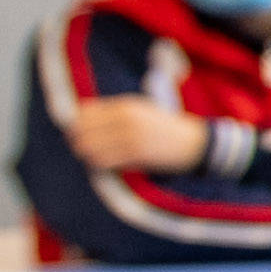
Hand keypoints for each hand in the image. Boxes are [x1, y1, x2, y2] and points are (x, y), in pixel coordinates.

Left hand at [66, 95, 209, 174]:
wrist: (194, 143)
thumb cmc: (163, 129)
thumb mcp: (140, 111)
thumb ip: (112, 112)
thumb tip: (78, 114)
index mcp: (125, 105)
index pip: (83, 113)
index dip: (77, 126)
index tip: (81, 135)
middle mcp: (126, 118)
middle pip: (82, 130)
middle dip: (78, 141)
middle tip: (85, 150)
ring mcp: (131, 136)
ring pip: (90, 147)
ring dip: (88, 155)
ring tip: (96, 158)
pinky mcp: (136, 154)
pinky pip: (103, 161)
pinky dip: (99, 165)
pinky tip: (107, 166)